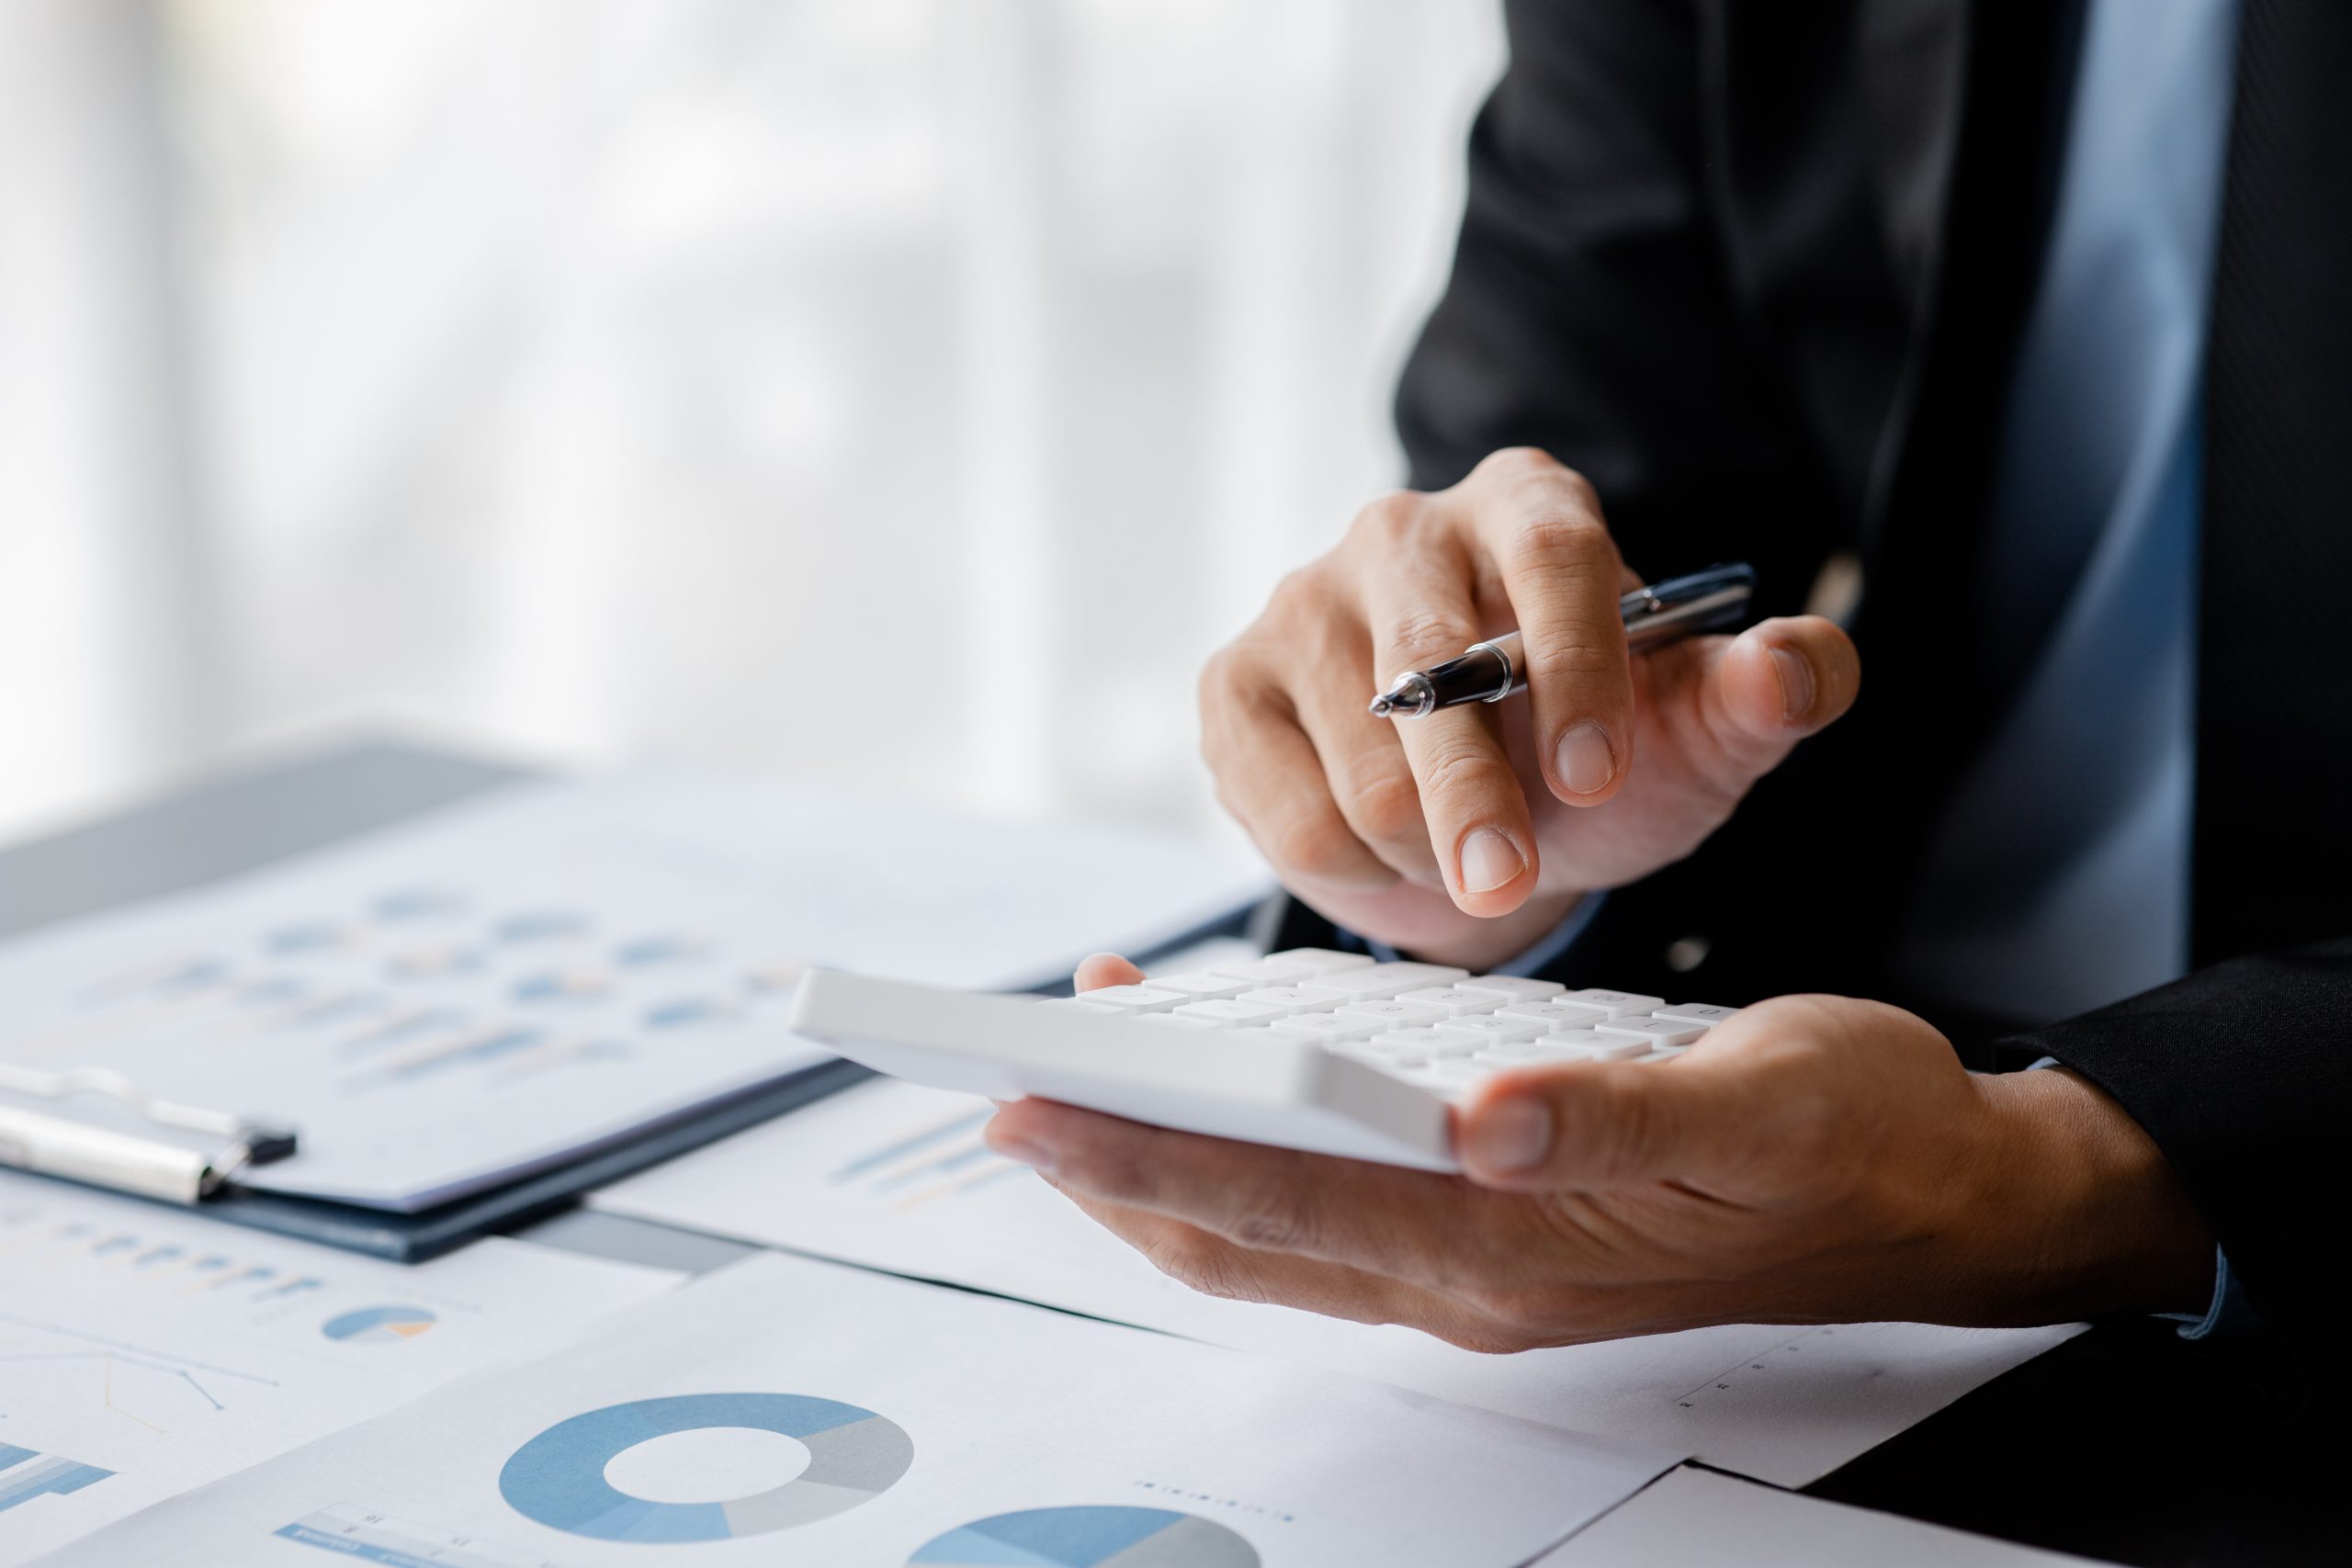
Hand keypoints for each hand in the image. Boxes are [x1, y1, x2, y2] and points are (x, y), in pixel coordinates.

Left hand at [982, 956, 2215, 1349]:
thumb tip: (1485, 1122)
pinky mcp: (1497, 1213)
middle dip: (1113, 1168)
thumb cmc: (1853, 1138)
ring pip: (1278, 1224)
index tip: (1033, 1107)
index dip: (1149, 1158)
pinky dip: (1252, 1139)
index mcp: (1519, 1243)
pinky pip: (1334, 1193)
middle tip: (1003, 1093)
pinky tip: (1227, 1067)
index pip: (1289, 1207)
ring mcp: (1482, 1254)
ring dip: (1169, 1156)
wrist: (1937, 1190)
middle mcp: (1475, 1270)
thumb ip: (1621, 1118)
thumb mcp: (1760, 1106)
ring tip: (1084, 1070)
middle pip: (1247, 1233)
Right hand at [1201, 448, 1859, 968]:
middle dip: (1479, 797)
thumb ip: (1766, 696)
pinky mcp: (1233, 687)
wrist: (1479, 823)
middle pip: (1430, 663)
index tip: (1598, 774)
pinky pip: (1293, 814)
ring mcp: (1301, 602)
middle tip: (1515, 880)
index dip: (1573, 665)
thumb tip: (1803, 664)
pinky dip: (1358, 870)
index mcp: (1528, 506)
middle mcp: (1403, 531)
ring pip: (1363, 764)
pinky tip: (1392, 852)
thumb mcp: (1696, 738)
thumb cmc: (1594, 760)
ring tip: (1467, 850)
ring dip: (1429, 848)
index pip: (1552, 555)